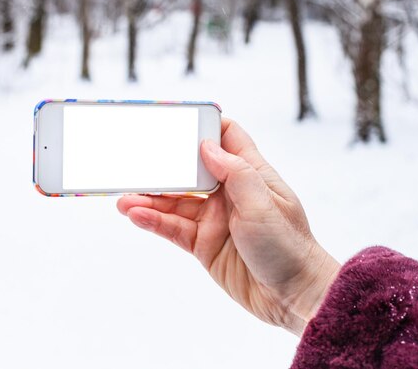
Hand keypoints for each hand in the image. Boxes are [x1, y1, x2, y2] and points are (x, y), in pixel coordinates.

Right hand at [117, 118, 339, 334]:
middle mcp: (229, 193)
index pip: (227, 138)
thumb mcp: (263, 205)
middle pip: (190, 171)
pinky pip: (173, 228)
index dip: (203, 127)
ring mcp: (214, 219)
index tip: (176, 121)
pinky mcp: (203, 244)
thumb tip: (207, 146)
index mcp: (250, 174)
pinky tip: (136, 215)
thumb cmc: (288, 246)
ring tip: (124, 199)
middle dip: (163, 167)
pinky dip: (154, 221)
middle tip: (135, 163)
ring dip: (150, 199)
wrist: (292, 297)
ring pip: (175, 202)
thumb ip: (235, 173)